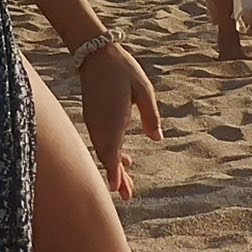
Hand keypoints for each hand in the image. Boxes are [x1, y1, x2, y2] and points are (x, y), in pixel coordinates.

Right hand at [79, 44, 162, 200]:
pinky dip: (111, 154)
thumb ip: (151, 115)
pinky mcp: (93, 117)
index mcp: (114, 119)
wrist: (95, 54)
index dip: (113, 173)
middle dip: (117, 178)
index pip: (111, 152)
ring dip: (114, 168)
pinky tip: (123, 160)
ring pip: (103, 151)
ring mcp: (94, 121)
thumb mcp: (144, 89)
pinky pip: (101, 142)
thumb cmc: (122, 69)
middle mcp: (101, 124)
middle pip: (107, 157)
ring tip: (126, 186)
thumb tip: (157, 138)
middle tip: (128, 197)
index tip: (117, 190)